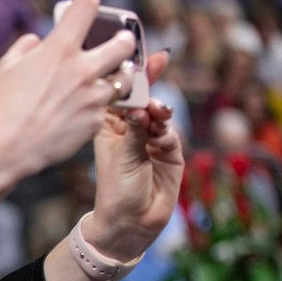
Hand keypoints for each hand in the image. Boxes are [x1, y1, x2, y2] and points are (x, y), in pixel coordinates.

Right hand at [0, 0, 138, 179]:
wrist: (6, 147)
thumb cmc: (1, 106)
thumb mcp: (6, 66)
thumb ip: (27, 46)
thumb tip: (39, 41)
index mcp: (60, 49)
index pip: (85, 8)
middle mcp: (83, 69)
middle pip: (124, 43)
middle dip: (124, 39)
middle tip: (120, 41)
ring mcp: (93, 97)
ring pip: (123, 80)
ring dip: (117, 77)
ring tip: (107, 80)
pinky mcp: (95, 122)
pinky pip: (103, 110)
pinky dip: (94, 110)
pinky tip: (78, 114)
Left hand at [87, 50, 184, 261]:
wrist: (130, 223)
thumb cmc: (115, 190)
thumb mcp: (120, 156)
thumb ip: (134, 129)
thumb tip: (142, 103)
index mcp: (109, 127)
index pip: (120, 96)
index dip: (129, 76)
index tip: (139, 57)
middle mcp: (131, 131)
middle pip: (144, 99)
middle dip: (151, 82)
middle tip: (157, 63)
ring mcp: (152, 141)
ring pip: (159, 115)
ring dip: (158, 109)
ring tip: (155, 110)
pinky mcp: (171, 153)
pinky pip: (171, 135)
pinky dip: (166, 131)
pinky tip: (160, 133)